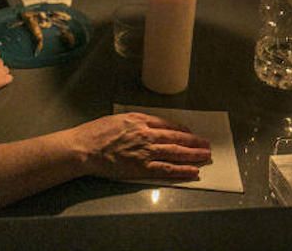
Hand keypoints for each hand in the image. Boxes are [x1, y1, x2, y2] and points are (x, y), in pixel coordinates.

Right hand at [72, 113, 210, 180]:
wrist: (84, 148)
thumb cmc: (95, 133)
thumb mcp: (116, 119)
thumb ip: (133, 122)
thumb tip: (145, 125)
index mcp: (139, 120)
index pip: (167, 125)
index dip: (181, 130)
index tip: (190, 133)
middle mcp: (146, 134)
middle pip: (176, 138)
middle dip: (193, 142)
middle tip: (206, 144)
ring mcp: (146, 151)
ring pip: (176, 153)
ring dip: (193, 155)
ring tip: (206, 157)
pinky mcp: (142, 167)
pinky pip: (167, 169)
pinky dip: (182, 170)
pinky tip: (193, 171)